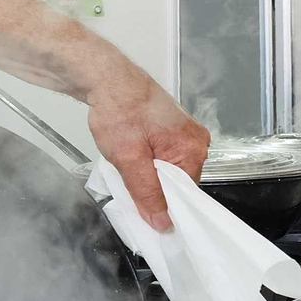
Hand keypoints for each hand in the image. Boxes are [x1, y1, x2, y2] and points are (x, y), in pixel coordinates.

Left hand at [86, 69, 208, 231]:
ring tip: (128, 163)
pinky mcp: (171, 129)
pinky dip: (147, 162)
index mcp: (193, 149)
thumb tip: (162, 222)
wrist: (105, 78)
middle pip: (178, 184)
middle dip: (153, 189)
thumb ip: (147, 193)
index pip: (186, 195)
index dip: (164, 207)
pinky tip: (131, 155)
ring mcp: (184, 133)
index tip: (146, 213)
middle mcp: (196, 140)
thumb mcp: (129, 159)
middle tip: (129, 182)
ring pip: (168, 171)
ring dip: (148, 175)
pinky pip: (163, 157)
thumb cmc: (119, 109)